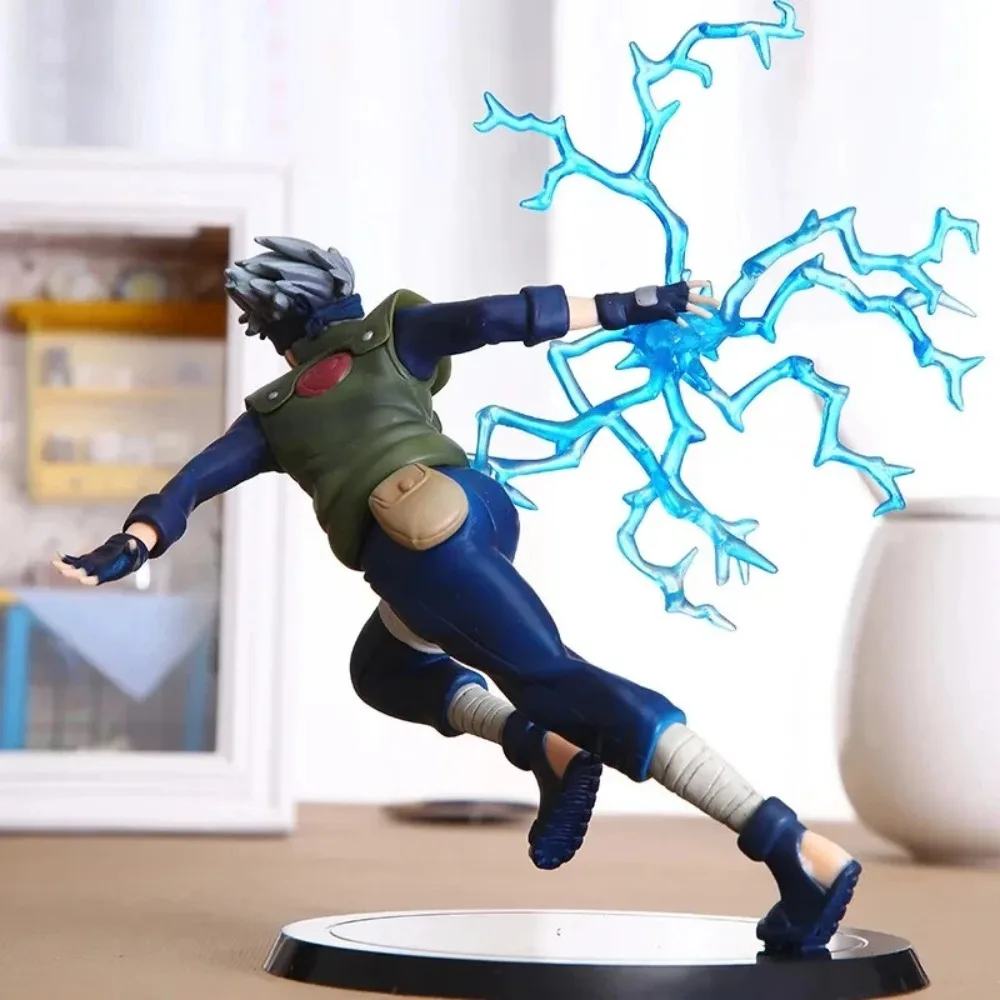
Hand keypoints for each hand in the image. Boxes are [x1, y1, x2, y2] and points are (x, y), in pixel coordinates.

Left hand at [52, 532, 149, 586]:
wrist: (125, 557)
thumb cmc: (131, 557)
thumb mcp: (133, 553)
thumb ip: (131, 549)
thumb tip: (131, 542)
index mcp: (108, 573)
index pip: (97, 579)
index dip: (90, 580)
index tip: (82, 580)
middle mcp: (97, 572)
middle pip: (82, 575)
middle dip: (72, 574)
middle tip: (62, 571)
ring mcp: (90, 567)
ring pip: (74, 569)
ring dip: (64, 567)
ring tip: (54, 562)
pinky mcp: (87, 561)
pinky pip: (74, 561)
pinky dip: (66, 559)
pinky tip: (59, 553)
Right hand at [593, 280, 720, 330]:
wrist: (625, 305)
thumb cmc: (636, 303)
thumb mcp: (651, 298)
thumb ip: (662, 299)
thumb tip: (667, 304)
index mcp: (667, 289)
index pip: (685, 284)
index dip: (697, 284)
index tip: (709, 283)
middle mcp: (669, 294)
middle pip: (692, 296)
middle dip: (706, 299)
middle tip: (719, 303)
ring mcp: (667, 302)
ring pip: (688, 306)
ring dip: (700, 311)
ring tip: (711, 316)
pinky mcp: (662, 311)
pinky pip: (675, 317)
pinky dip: (680, 321)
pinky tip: (687, 326)